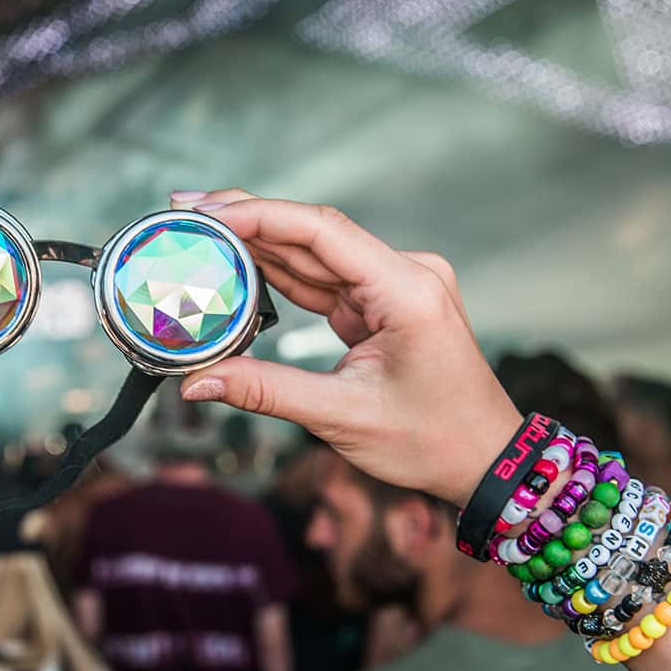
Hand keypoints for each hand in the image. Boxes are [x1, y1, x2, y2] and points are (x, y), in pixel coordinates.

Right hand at [172, 190, 520, 505]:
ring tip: (199, 232)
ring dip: (258, 242)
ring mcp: (396, 285)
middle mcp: (405, 274)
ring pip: (315, 252)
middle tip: (184, 212)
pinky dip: (280, 272)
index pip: (322, 231)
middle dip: (247, 220)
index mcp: (406, 290)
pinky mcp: (384, 302)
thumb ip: (265, 391)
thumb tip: (196, 383)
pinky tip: (237, 260)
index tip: (206, 212)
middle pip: (314, 232)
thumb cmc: (433, 440)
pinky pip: (324, 278)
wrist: (486, 459)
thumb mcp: (343, 417)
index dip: (260, 215)